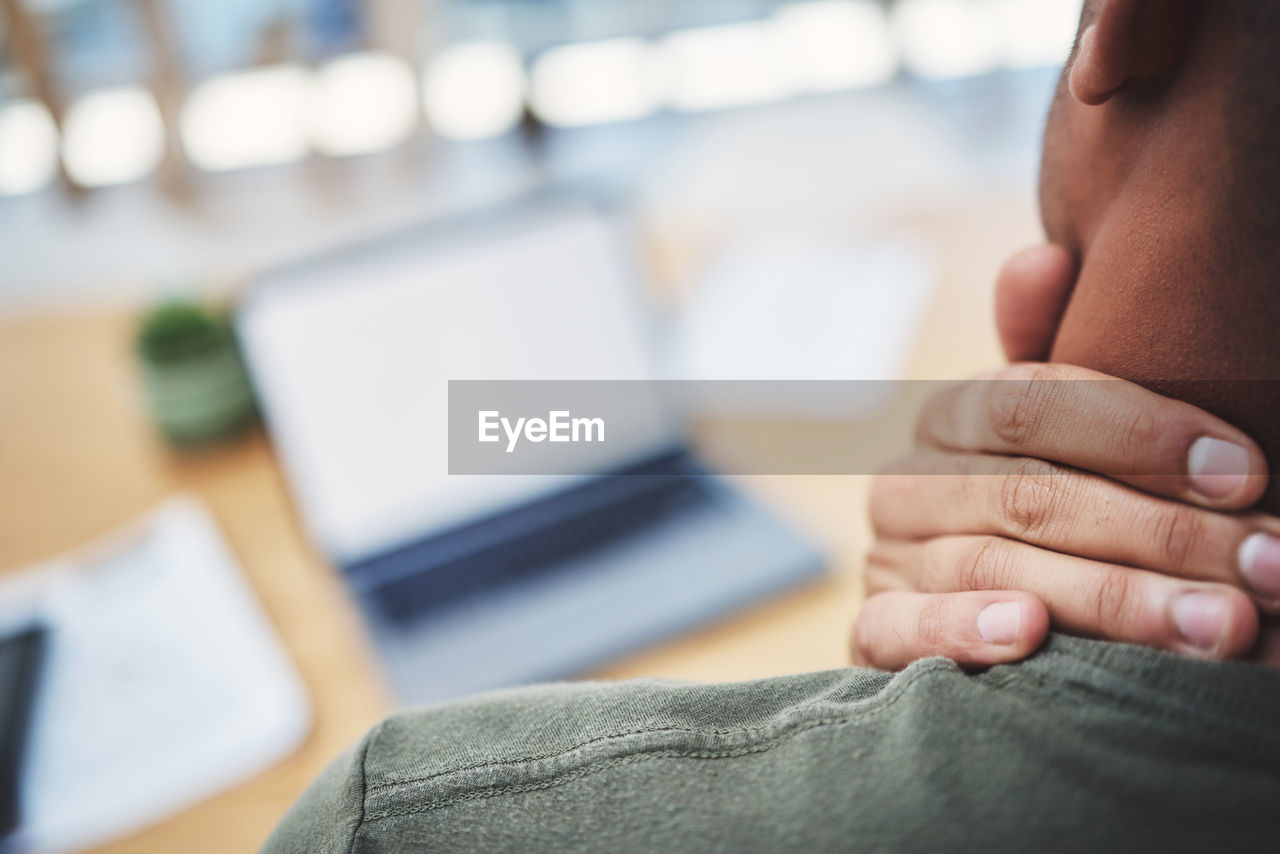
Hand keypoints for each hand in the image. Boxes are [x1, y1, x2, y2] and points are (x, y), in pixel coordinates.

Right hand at [852, 245, 1278, 669]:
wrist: (976, 614)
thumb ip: (1056, 361)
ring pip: (991, 565)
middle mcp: (908, 480)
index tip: (1247, 472)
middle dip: (1161, 533)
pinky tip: (1031, 636)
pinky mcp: (874, 632)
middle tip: (1266, 567)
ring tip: (1216, 627)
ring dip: (1111, 598)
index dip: (1140, 432)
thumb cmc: (1049, 515)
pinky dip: (963, 628)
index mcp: (951, 416)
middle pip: (1028, 492)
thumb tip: (1041, 259)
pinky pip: (903, 627)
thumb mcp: (1061, 435)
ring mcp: (887, 558)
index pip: (1030, 401)